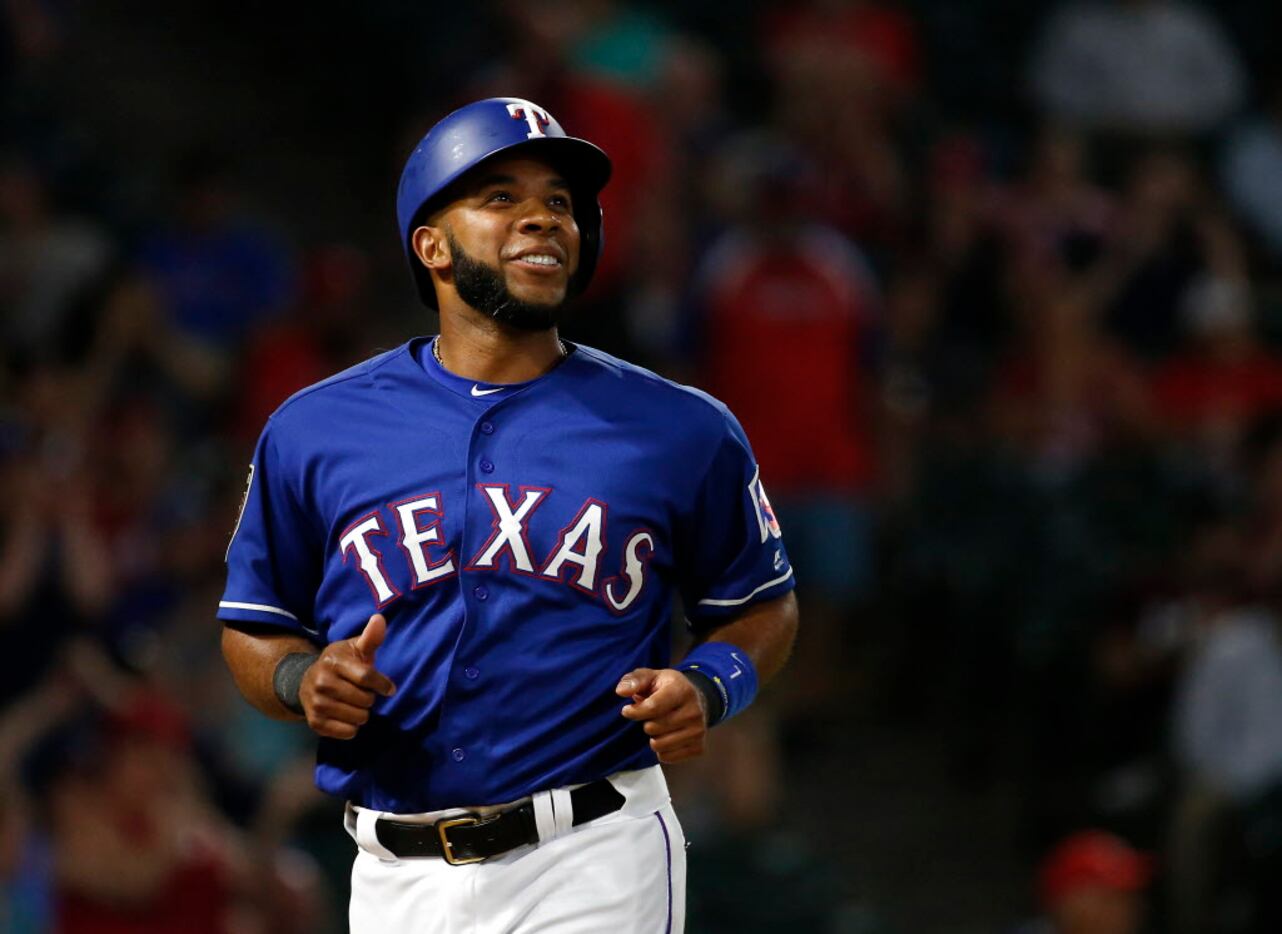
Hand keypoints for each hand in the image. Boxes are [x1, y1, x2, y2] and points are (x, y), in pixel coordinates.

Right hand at [299, 613, 395, 739]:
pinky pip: (348, 732)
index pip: (366, 677)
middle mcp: (321, 683)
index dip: (382, 684)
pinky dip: (352, 727)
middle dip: (369, 698)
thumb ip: (370, 638)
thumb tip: (380, 619)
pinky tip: (346, 715)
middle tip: (361, 692)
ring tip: (353, 703)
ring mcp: (317, 704)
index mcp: (333, 662)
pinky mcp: (315, 723)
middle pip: (365, 700)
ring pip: (359, 718)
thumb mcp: (354, 648)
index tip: (390, 689)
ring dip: (362, 713)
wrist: (306, 682)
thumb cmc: (340, 664)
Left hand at [616, 668, 708, 763]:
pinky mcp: (699, 748)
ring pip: (659, 745)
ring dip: (653, 737)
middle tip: (651, 716)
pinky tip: (667, 737)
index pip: (653, 707)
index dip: (635, 712)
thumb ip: (634, 680)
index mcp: (682, 690)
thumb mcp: (650, 676)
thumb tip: (621, 691)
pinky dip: (661, 750)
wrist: (696, 700)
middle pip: (653, 728)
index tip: (627, 710)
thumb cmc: (666, 688)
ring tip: (659, 726)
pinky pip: (667, 757)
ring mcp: (699, 731)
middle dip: (645, 723)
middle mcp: (694, 711)